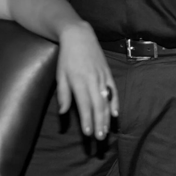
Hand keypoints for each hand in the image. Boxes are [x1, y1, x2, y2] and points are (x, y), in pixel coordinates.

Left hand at [55, 21, 118, 139]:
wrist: (79, 36)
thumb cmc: (67, 57)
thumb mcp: (60, 75)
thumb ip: (63, 94)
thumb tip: (64, 112)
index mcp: (79, 81)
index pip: (84, 105)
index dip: (87, 120)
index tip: (88, 134)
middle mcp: (92, 80)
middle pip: (98, 106)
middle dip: (99, 124)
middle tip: (100, 139)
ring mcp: (102, 77)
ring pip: (106, 101)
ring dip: (107, 118)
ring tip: (106, 131)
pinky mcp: (108, 74)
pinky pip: (113, 92)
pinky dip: (115, 104)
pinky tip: (115, 115)